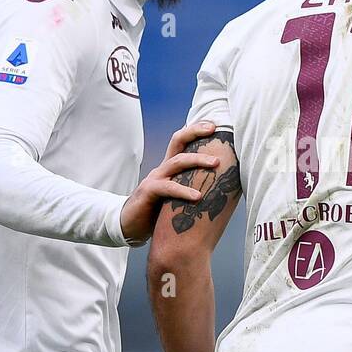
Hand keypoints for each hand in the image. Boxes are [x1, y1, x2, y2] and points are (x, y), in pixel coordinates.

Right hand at [120, 121, 219, 243]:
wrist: (129, 226)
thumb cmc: (157, 212)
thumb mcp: (177, 196)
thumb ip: (191, 188)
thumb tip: (222, 189)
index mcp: (170, 168)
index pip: (182, 141)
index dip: (196, 130)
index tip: (214, 125)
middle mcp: (162, 168)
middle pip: (178, 142)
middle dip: (196, 133)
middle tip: (215, 131)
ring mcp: (154, 178)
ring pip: (177, 162)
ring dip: (198, 160)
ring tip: (216, 163)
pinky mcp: (148, 192)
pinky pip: (168, 188)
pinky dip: (183, 191)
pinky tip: (198, 197)